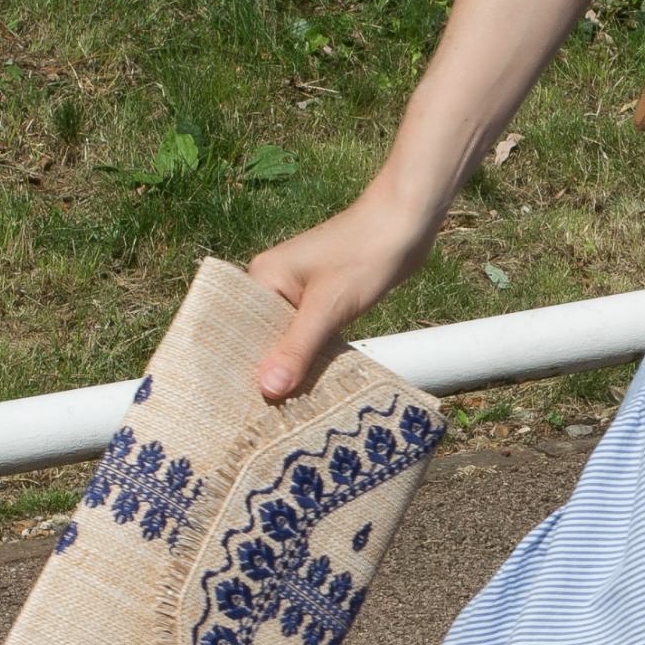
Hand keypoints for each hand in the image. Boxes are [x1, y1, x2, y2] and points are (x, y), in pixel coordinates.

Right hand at [248, 190, 442, 401]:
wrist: (406, 224)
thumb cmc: (364, 256)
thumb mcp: (328, 307)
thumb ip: (297, 348)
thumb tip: (267, 390)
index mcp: (262, 278)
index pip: (237, 331)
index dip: (239, 368)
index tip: (238, 408)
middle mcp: (273, 285)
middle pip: (261, 339)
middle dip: (266, 373)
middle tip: (263, 421)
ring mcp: (298, 293)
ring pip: (287, 341)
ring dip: (291, 369)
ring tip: (286, 413)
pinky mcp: (322, 301)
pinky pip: (308, 336)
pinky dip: (311, 357)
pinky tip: (312, 388)